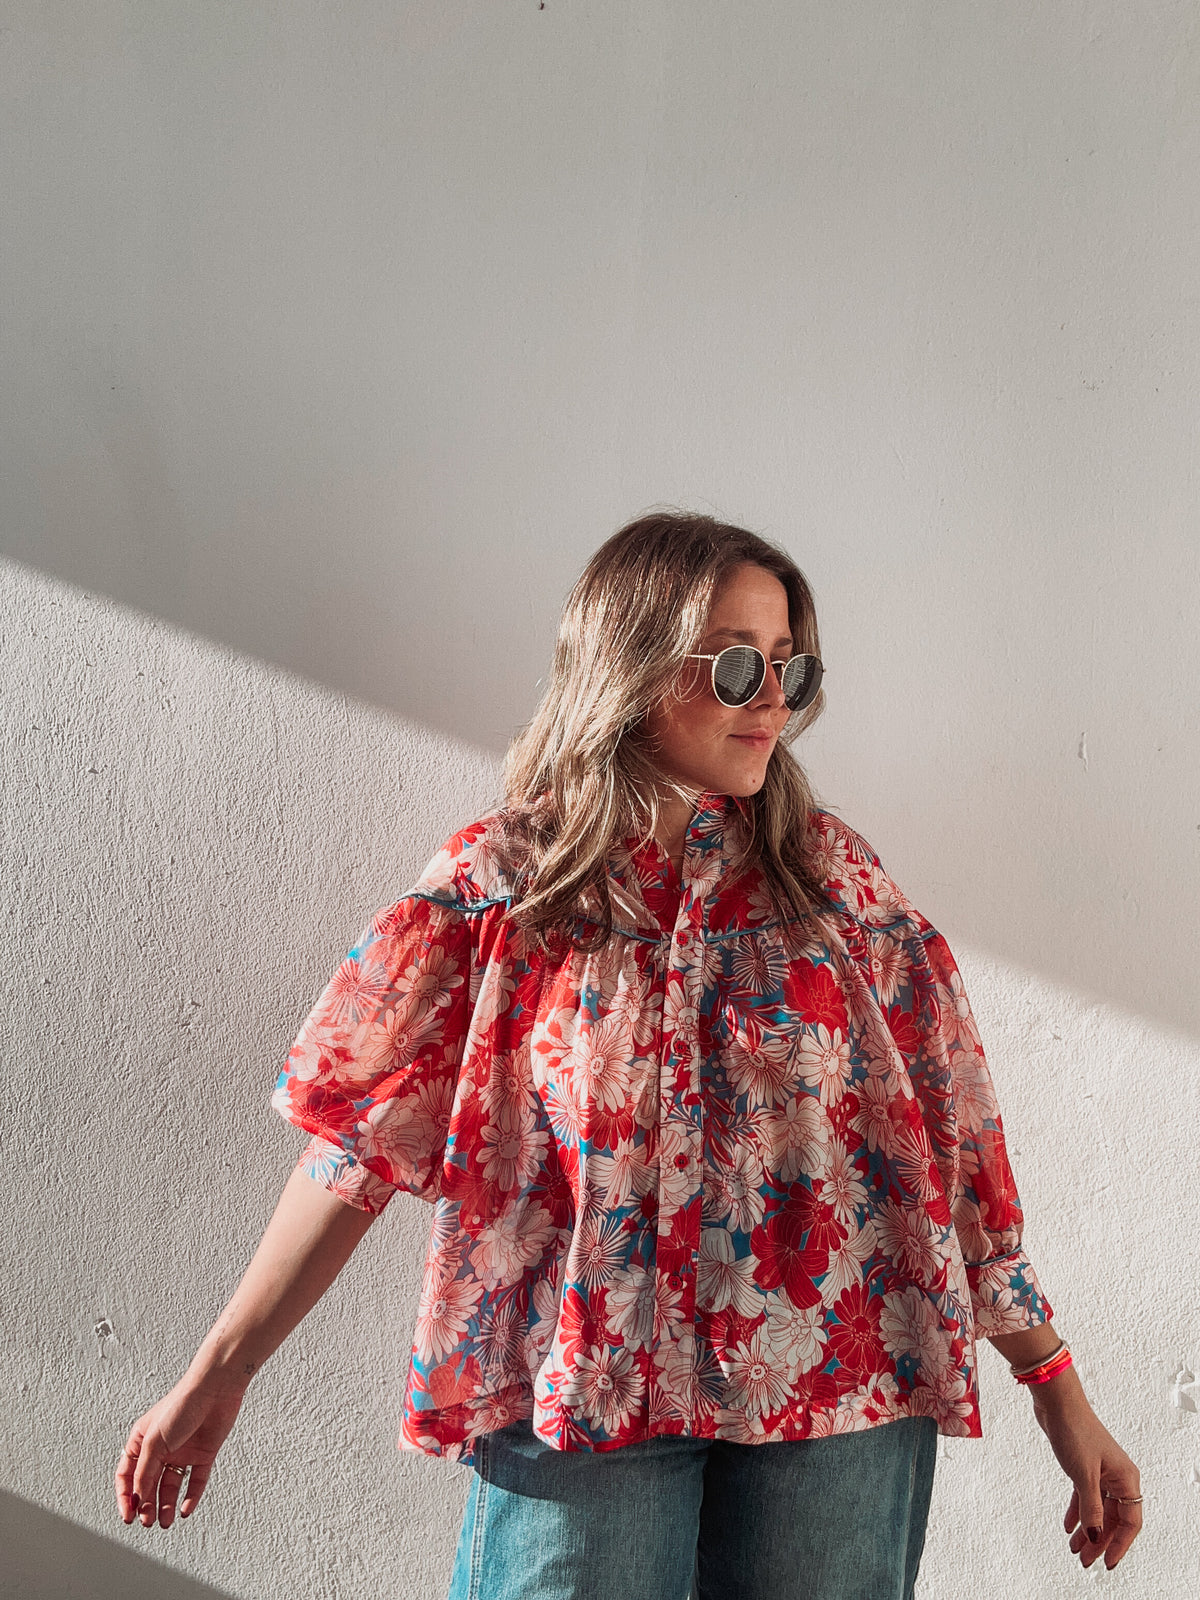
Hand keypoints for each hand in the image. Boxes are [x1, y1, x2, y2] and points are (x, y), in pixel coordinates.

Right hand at [115, 1376, 246, 1528]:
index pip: (127, 1475)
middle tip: (146, 1522)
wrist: (216, 1389)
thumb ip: (145, 1471)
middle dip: (146, 1505)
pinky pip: (196, 1481)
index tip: (128, 1516)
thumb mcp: (155, 1441)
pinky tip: (185, 1510)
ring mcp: (183, 1452)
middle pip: (149, 1484)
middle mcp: (162, 1448)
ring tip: (165, 1522)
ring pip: (171, 1485)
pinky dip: (191, 1497)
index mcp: (142, 1440)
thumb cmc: (181, 1405)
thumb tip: (138, 1498)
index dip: (125, 1496)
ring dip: (166, 1505)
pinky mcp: (204, 1454)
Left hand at [1031, 1374, 1142, 1570]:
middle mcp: (1117, 1476)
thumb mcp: (1083, 1475)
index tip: (1108, 1563)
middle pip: (1113, 1519)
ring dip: (1086, 1530)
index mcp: (1126, 1478)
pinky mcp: (1084, 1467)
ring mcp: (1100, 1472)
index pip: (1130, 1522)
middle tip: (1085, 1560)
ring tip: (1074, 1549)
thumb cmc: (1075, 1430)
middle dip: (1099, 1541)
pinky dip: (1077, 1512)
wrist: (1056, 1403)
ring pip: (1097, 1510)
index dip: (1119, 1545)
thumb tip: (1093, 1537)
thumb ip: (1090, 1508)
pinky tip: (1068, 1527)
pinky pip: (1085, 1497)